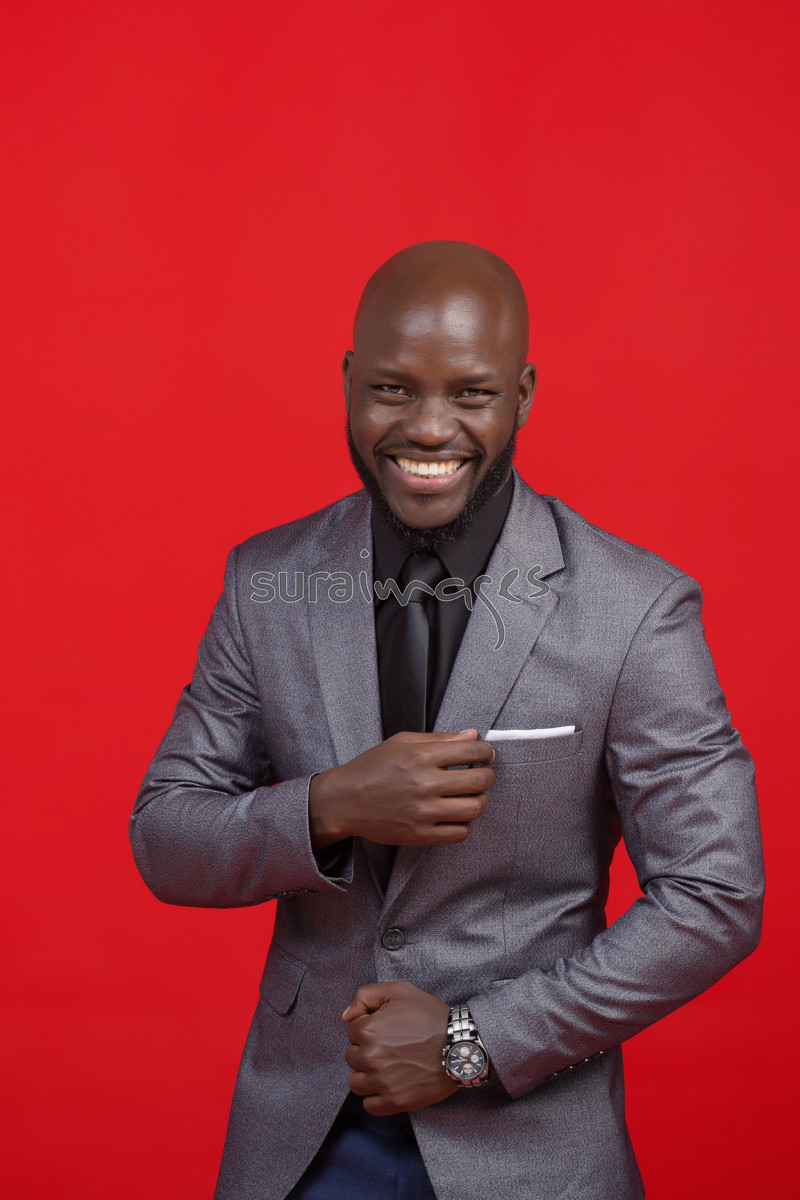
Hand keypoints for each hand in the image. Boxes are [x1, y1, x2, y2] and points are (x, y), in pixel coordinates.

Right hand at [308, 729, 494, 849]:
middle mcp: (424, 783)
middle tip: (483, 775)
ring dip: (479, 801)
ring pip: (475, 808)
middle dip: (488, 776)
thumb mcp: (402, 742)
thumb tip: (473, 736)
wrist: (344, 800)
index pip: (472, 751)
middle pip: (479, 780)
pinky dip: (464, 823)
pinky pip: (459, 832)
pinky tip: (455, 814)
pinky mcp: (420, 835)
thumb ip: (440, 739)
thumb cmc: (373, 767)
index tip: (486, 755)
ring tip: (471, 796)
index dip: (486, 752)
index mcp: (421, 755)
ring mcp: (423, 812)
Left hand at [342, 981, 457, 1114]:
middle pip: (352, 1057)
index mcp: (369, 1029)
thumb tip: (345, 1017)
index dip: (368, 1028)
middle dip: (367, 1050)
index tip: (387, 1029)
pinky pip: (369, 1105)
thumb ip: (366, 995)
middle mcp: (371, 1057)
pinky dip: (376, 1097)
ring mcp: (383, 1082)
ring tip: (388, 1066)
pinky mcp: (395, 1102)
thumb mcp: (400, 991)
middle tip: (390, 1047)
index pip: (352, 1031)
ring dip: (368, 1075)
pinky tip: (390, 1084)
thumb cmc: (431, 1016)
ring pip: (356, 1083)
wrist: (461, 1044)